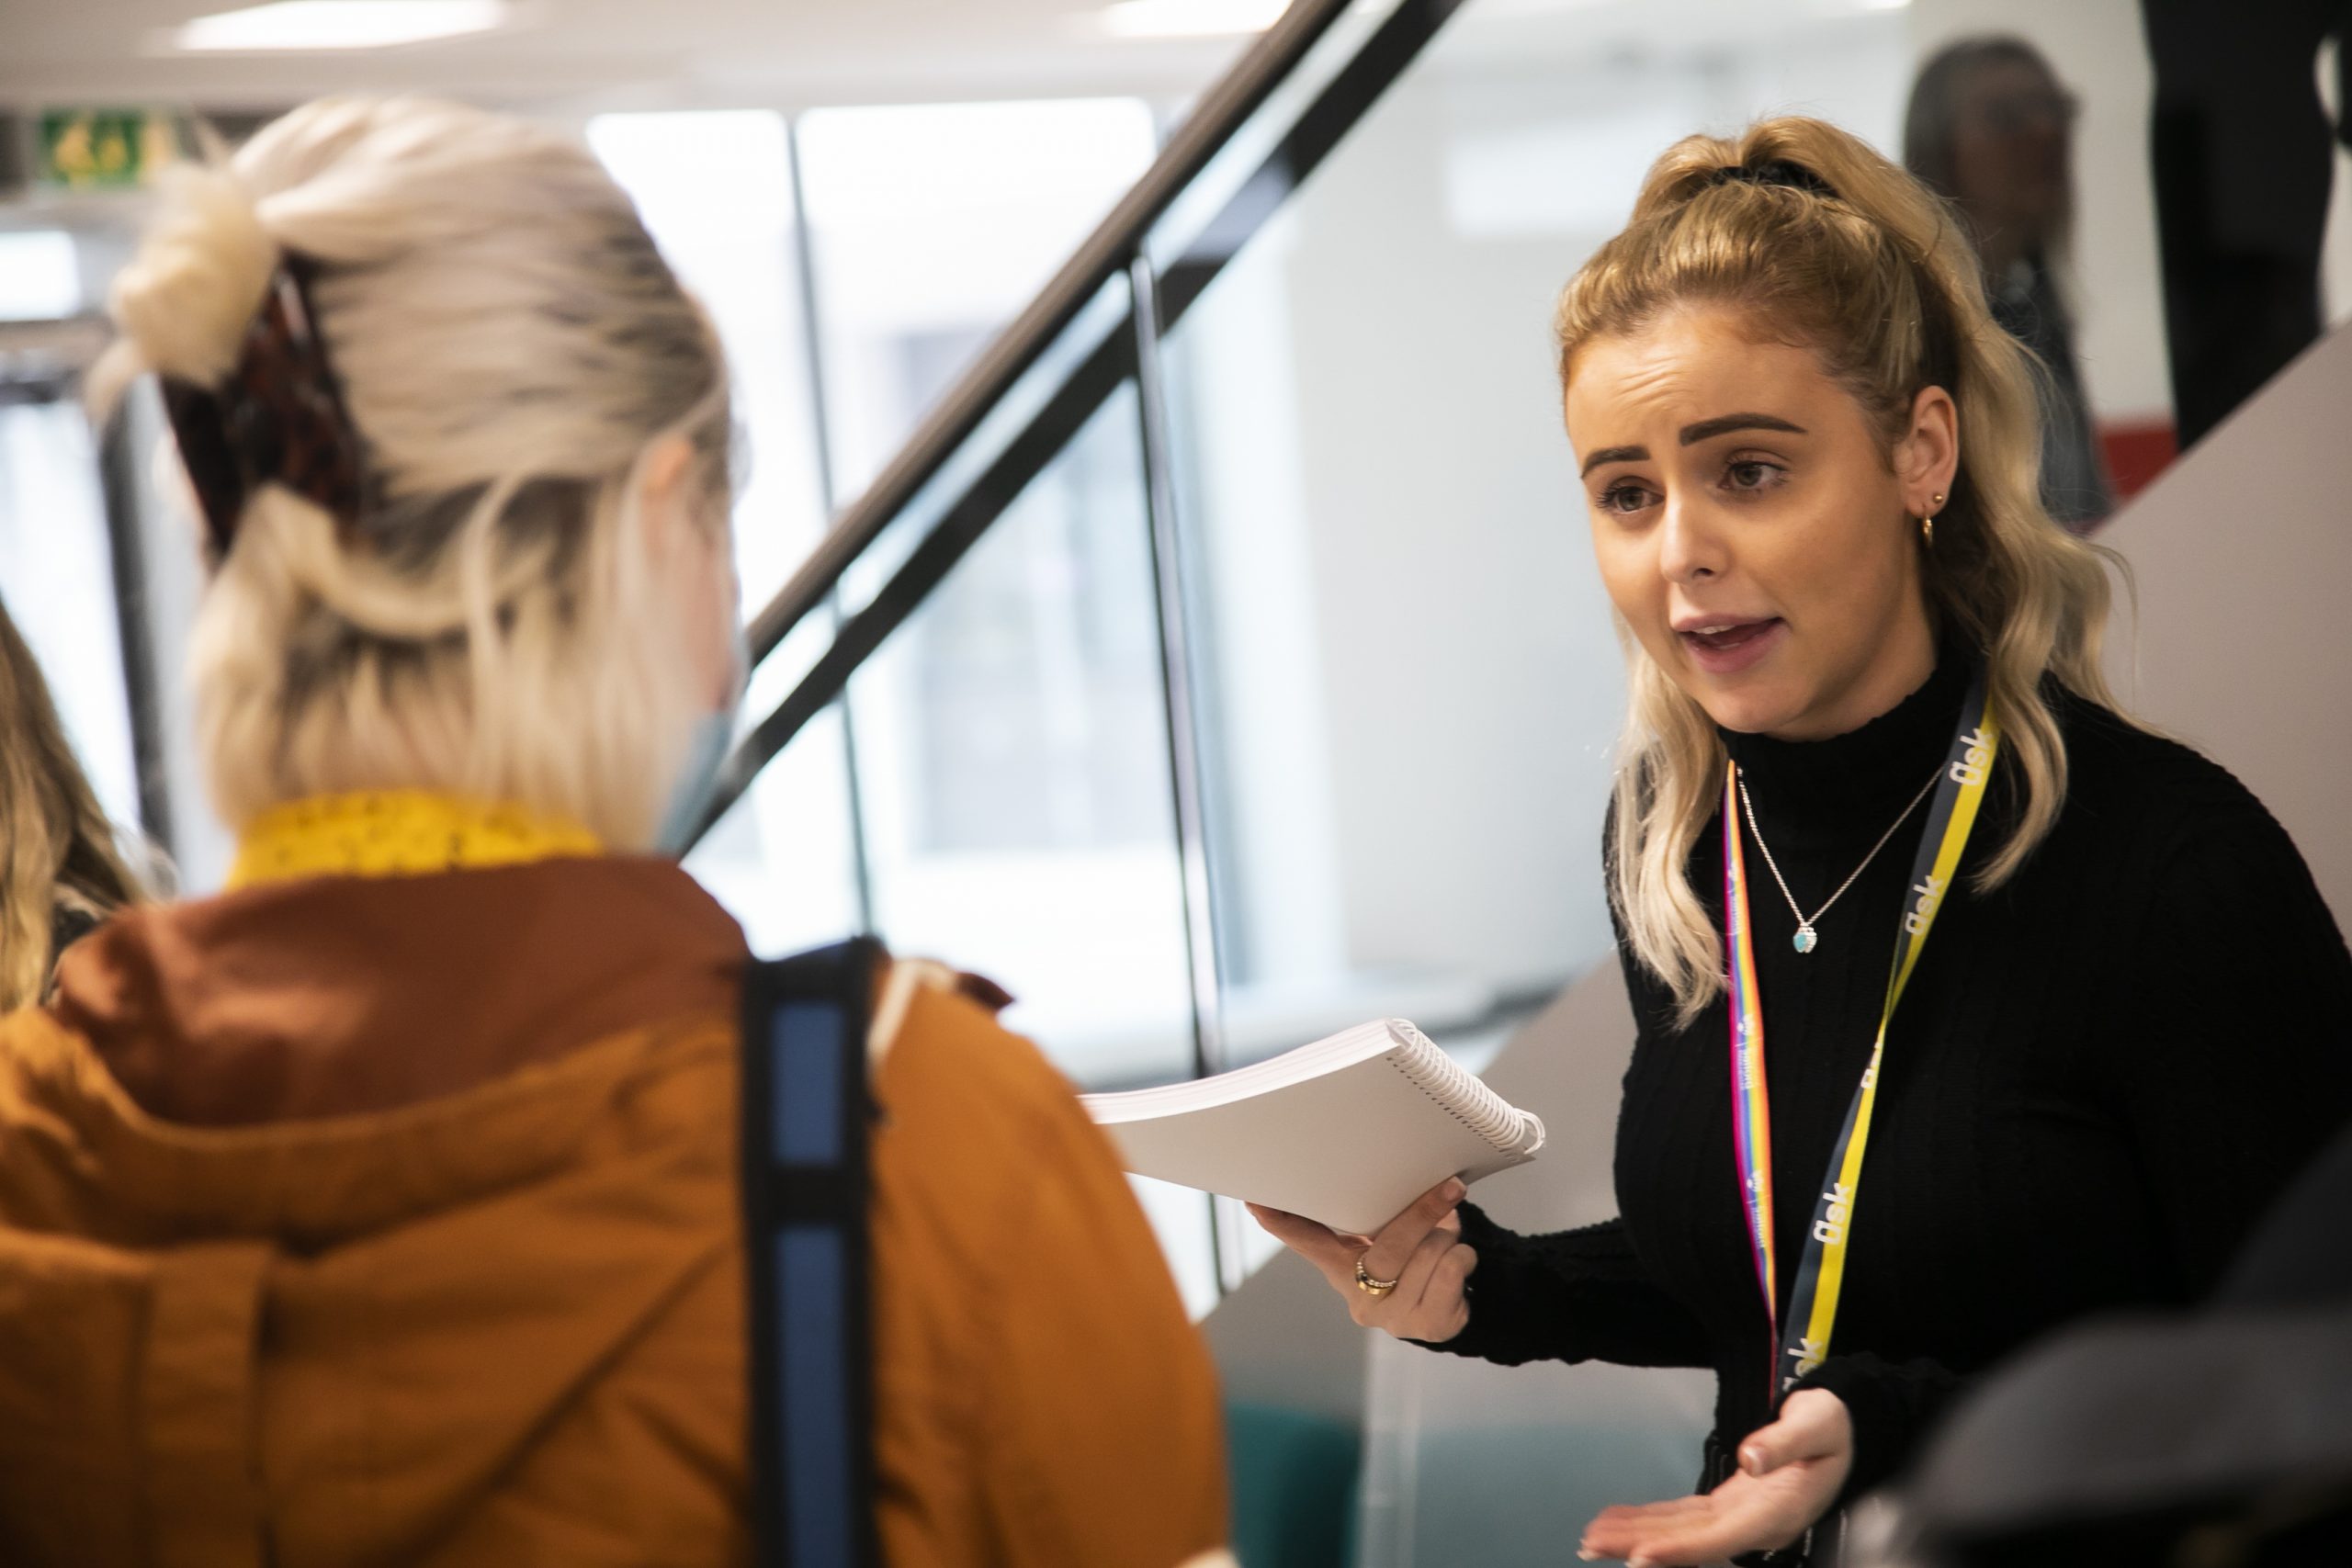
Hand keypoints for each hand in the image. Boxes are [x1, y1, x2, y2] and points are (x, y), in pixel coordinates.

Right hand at [1245, 1179, 1475, 1342]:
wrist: (1449, 1307)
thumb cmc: (1414, 1256)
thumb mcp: (1389, 1236)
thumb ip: (1378, 1214)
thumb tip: (1384, 1166)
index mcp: (1340, 1268)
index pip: (1306, 1241)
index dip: (1281, 1222)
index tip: (1255, 1200)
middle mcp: (1359, 1297)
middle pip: (1387, 1250)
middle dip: (1422, 1214)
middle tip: (1451, 1186)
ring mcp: (1392, 1318)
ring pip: (1429, 1256)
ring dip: (1448, 1239)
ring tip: (1446, 1241)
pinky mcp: (1428, 1327)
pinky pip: (1451, 1273)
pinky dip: (1463, 1258)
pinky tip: (1459, 1263)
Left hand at [1578, 1388, 1852, 1565]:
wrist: (1845, 1432)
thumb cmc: (1832, 1428)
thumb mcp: (1816, 1426)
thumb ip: (1783, 1442)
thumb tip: (1750, 1458)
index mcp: (1777, 1511)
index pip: (1720, 1538)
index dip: (1680, 1550)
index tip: (1640, 1556)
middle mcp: (1755, 1525)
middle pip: (1691, 1542)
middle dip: (1640, 1546)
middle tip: (1591, 1545)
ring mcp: (1740, 1518)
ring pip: (1681, 1532)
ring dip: (1636, 1536)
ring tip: (1592, 1537)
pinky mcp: (1729, 1506)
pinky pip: (1684, 1518)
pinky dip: (1650, 1519)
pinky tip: (1620, 1520)